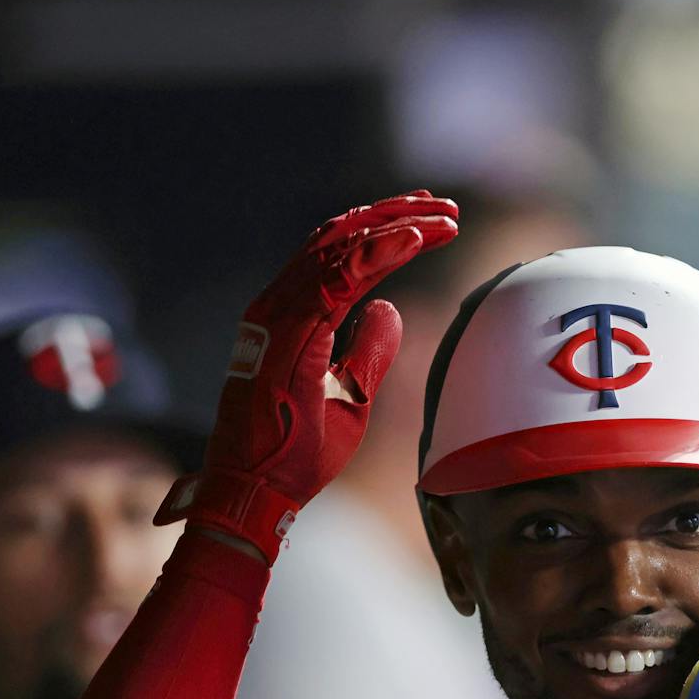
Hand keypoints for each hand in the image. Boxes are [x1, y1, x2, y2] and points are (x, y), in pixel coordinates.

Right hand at [156, 192, 459, 562]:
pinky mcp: (286, 335)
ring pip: (339, 248)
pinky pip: (337, 279)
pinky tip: (414, 239)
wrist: (253, 491)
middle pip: (339, 237)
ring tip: (440, 216)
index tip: (431, 222)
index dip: (384, 231)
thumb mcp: (350, 396)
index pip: (338, 256)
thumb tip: (389, 307)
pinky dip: (377, 253)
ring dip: (394, 225)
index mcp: (289, 317)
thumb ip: (368, 351)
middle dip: (396, 215)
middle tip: (445, 207)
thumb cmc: (294, 451)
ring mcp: (278, 317)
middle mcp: (278, 306)